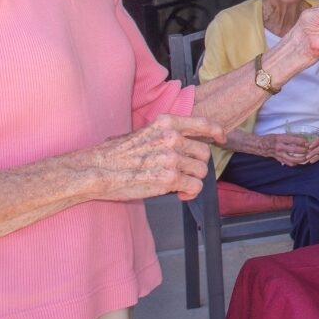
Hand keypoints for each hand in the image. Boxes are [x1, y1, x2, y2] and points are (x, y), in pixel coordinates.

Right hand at [83, 114, 225, 201]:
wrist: (97, 169)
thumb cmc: (116, 154)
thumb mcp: (143, 132)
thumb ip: (165, 134)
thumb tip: (184, 141)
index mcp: (166, 123)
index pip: (202, 123)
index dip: (216, 132)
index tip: (221, 138)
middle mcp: (172, 137)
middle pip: (204, 153)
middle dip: (197, 165)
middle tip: (186, 173)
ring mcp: (172, 158)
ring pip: (202, 171)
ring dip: (193, 180)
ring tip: (180, 185)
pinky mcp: (169, 178)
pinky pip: (195, 186)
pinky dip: (190, 193)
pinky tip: (180, 195)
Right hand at [260, 133, 312, 165]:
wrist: (260, 146)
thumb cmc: (270, 138)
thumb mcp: (279, 135)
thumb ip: (289, 137)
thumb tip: (300, 137)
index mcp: (280, 139)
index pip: (293, 140)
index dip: (302, 141)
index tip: (307, 141)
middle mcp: (280, 147)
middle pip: (294, 150)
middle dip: (304, 150)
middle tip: (309, 149)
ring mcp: (279, 155)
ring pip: (293, 159)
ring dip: (301, 159)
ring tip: (307, 157)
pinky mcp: (279, 160)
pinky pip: (289, 163)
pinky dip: (296, 163)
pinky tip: (300, 161)